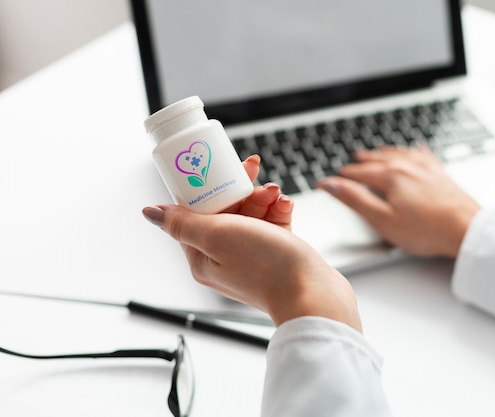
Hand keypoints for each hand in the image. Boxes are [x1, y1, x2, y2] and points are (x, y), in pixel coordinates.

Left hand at [142, 155, 360, 330]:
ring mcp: (250, 255)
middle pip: (224, 209)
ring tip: (275, 193)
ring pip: (251, 213)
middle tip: (251, 169)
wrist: (312, 293)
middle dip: (240, 188)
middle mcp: (223, 256)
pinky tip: (285, 205)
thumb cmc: (266, 267)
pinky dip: (278, 210)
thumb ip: (183, 222)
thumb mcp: (217, 236)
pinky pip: (272, 223)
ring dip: (263, 197)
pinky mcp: (274, 252)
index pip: (193, 212)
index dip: (205, 187)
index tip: (217, 168)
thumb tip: (150, 212)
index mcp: (202, 256)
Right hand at [317, 146, 479, 257]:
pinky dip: (412, 152)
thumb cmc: (426, 229)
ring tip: (376, 152)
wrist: (466, 229)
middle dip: (363, 161)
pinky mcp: (440, 174)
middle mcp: (407, 166)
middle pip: (378, 160)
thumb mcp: (382, 219)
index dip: (342, 177)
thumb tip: (331, 184)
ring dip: (384, 153)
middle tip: (352, 161)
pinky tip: (414, 150)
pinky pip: (422, 155)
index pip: (359, 173)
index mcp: (390, 176)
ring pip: (399, 154)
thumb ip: (355, 199)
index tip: (329, 179)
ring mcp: (425, 168)